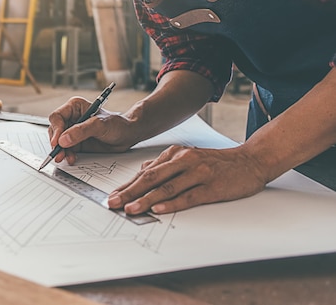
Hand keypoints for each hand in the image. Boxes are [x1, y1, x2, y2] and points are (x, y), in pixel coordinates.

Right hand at [47, 97, 135, 164]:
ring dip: (61, 151)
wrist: (127, 135)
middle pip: (55, 131)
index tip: (57, 142)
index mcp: (75, 107)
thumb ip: (81, 131)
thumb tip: (63, 139)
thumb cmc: (117, 124)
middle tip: (60, 154)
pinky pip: (66, 149)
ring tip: (67, 158)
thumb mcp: (100, 125)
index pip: (57, 117)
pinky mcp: (76, 142)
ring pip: (58, 142)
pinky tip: (71, 158)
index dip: (56, 130)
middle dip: (57, 143)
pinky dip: (67, 155)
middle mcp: (71, 118)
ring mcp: (73, 131)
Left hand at [107, 145, 269, 213]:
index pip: (145, 172)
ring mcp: (197, 172)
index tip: (112, 196)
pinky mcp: (211, 186)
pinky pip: (188, 196)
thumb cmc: (217, 162)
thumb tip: (143, 171)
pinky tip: (158, 209)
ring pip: (166, 188)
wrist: (250, 160)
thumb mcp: (188, 157)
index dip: (127, 185)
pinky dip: (171, 203)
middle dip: (129, 192)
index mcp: (175, 154)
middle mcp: (184, 160)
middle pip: (151, 178)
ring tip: (131, 209)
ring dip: (146, 199)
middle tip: (113, 203)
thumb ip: (165, 165)